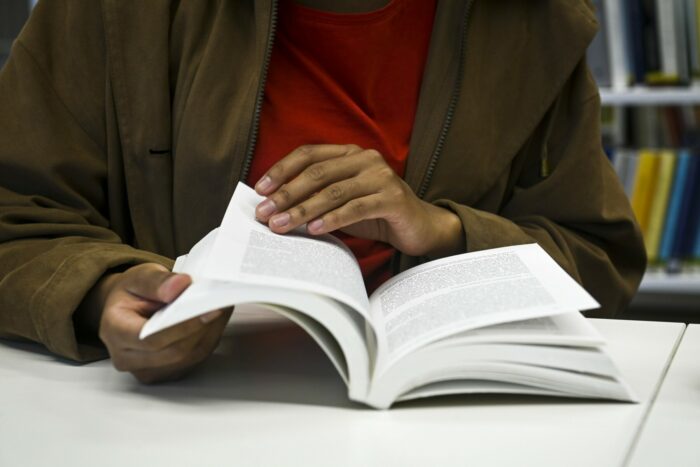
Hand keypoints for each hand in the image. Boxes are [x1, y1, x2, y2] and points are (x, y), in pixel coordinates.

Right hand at [76, 263, 231, 382]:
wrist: (127, 309)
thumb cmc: (131, 294)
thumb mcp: (138, 277)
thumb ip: (157, 281)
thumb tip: (179, 286)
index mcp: (115, 331)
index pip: (152, 339)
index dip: (184, 326)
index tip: (210, 310)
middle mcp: (127, 358)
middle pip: (175, 352)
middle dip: (203, 328)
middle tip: (223, 305)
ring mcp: (147, 370)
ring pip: (190, 358)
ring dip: (211, 333)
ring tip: (222, 308)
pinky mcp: (166, 373)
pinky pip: (195, 360)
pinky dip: (209, 338)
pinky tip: (215, 320)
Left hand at [254, 144, 463, 257]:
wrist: (418, 226)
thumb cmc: (374, 213)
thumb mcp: (342, 200)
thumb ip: (316, 195)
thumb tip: (275, 205)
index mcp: (349, 153)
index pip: (308, 155)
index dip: (282, 170)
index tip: (260, 190)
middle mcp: (365, 159)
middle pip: (317, 173)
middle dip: (287, 195)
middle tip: (265, 214)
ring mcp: (381, 177)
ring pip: (334, 191)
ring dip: (304, 210)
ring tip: (283, 226)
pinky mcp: (393, 198)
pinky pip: (356, 208)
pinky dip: (333, 219)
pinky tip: (315, 231)